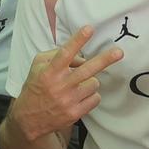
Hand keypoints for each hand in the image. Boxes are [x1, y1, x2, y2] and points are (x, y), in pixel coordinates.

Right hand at [6, 25, 121, 142]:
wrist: (29, 119)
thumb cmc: (36, 88)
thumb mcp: (38, 66)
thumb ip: (56, 55)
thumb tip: (80, 56)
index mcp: (49, 72)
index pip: (65, 53)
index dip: (77, 40)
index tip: (89, 29)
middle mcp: (59, 85)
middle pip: (87, 70)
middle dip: (105, 60)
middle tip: (119, 52)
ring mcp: (68, 100)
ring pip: (94, 83)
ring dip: (90, 82)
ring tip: (78, 86)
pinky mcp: (75, 113)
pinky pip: (95, 98)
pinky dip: (91, 96)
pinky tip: (80, 97)